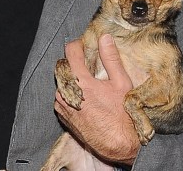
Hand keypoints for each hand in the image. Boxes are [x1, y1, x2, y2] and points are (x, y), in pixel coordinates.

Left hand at [53, 34, 139, 164]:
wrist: (115, 144)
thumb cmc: (121, 115)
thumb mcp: (121, 83)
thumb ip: (111, 58)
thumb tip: (105, 38)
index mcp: (81, 82)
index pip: (70, 51)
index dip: (78, 45)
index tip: (86, 45)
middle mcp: (67, 92)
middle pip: (64, 65)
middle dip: (74, 61)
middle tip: (89, 64)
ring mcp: (62, 104)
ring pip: (61, 81)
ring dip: (72, 77)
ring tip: (88, 82)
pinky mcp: (61, 114)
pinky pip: (61, 95)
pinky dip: (70, 91)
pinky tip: (84, 96)